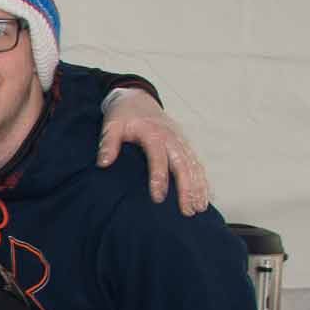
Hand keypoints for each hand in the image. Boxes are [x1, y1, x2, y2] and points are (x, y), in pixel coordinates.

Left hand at [96, 88, 210, 214]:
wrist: (137, 98)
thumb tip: (103, 163)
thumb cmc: (123, 115)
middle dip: (186, 189)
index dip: (159, 178)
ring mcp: (181, 141)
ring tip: (199, 208)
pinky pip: (196, 164)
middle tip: (187, 211)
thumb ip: (108, 143)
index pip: (158, 158)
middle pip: (182, 165)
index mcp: (153, 133)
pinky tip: (206, 196)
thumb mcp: (111, 125)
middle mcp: (171, 138)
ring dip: (198, 187)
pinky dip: (202, 180)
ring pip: (193, 166)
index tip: (158, 198)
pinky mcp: (184, 145)